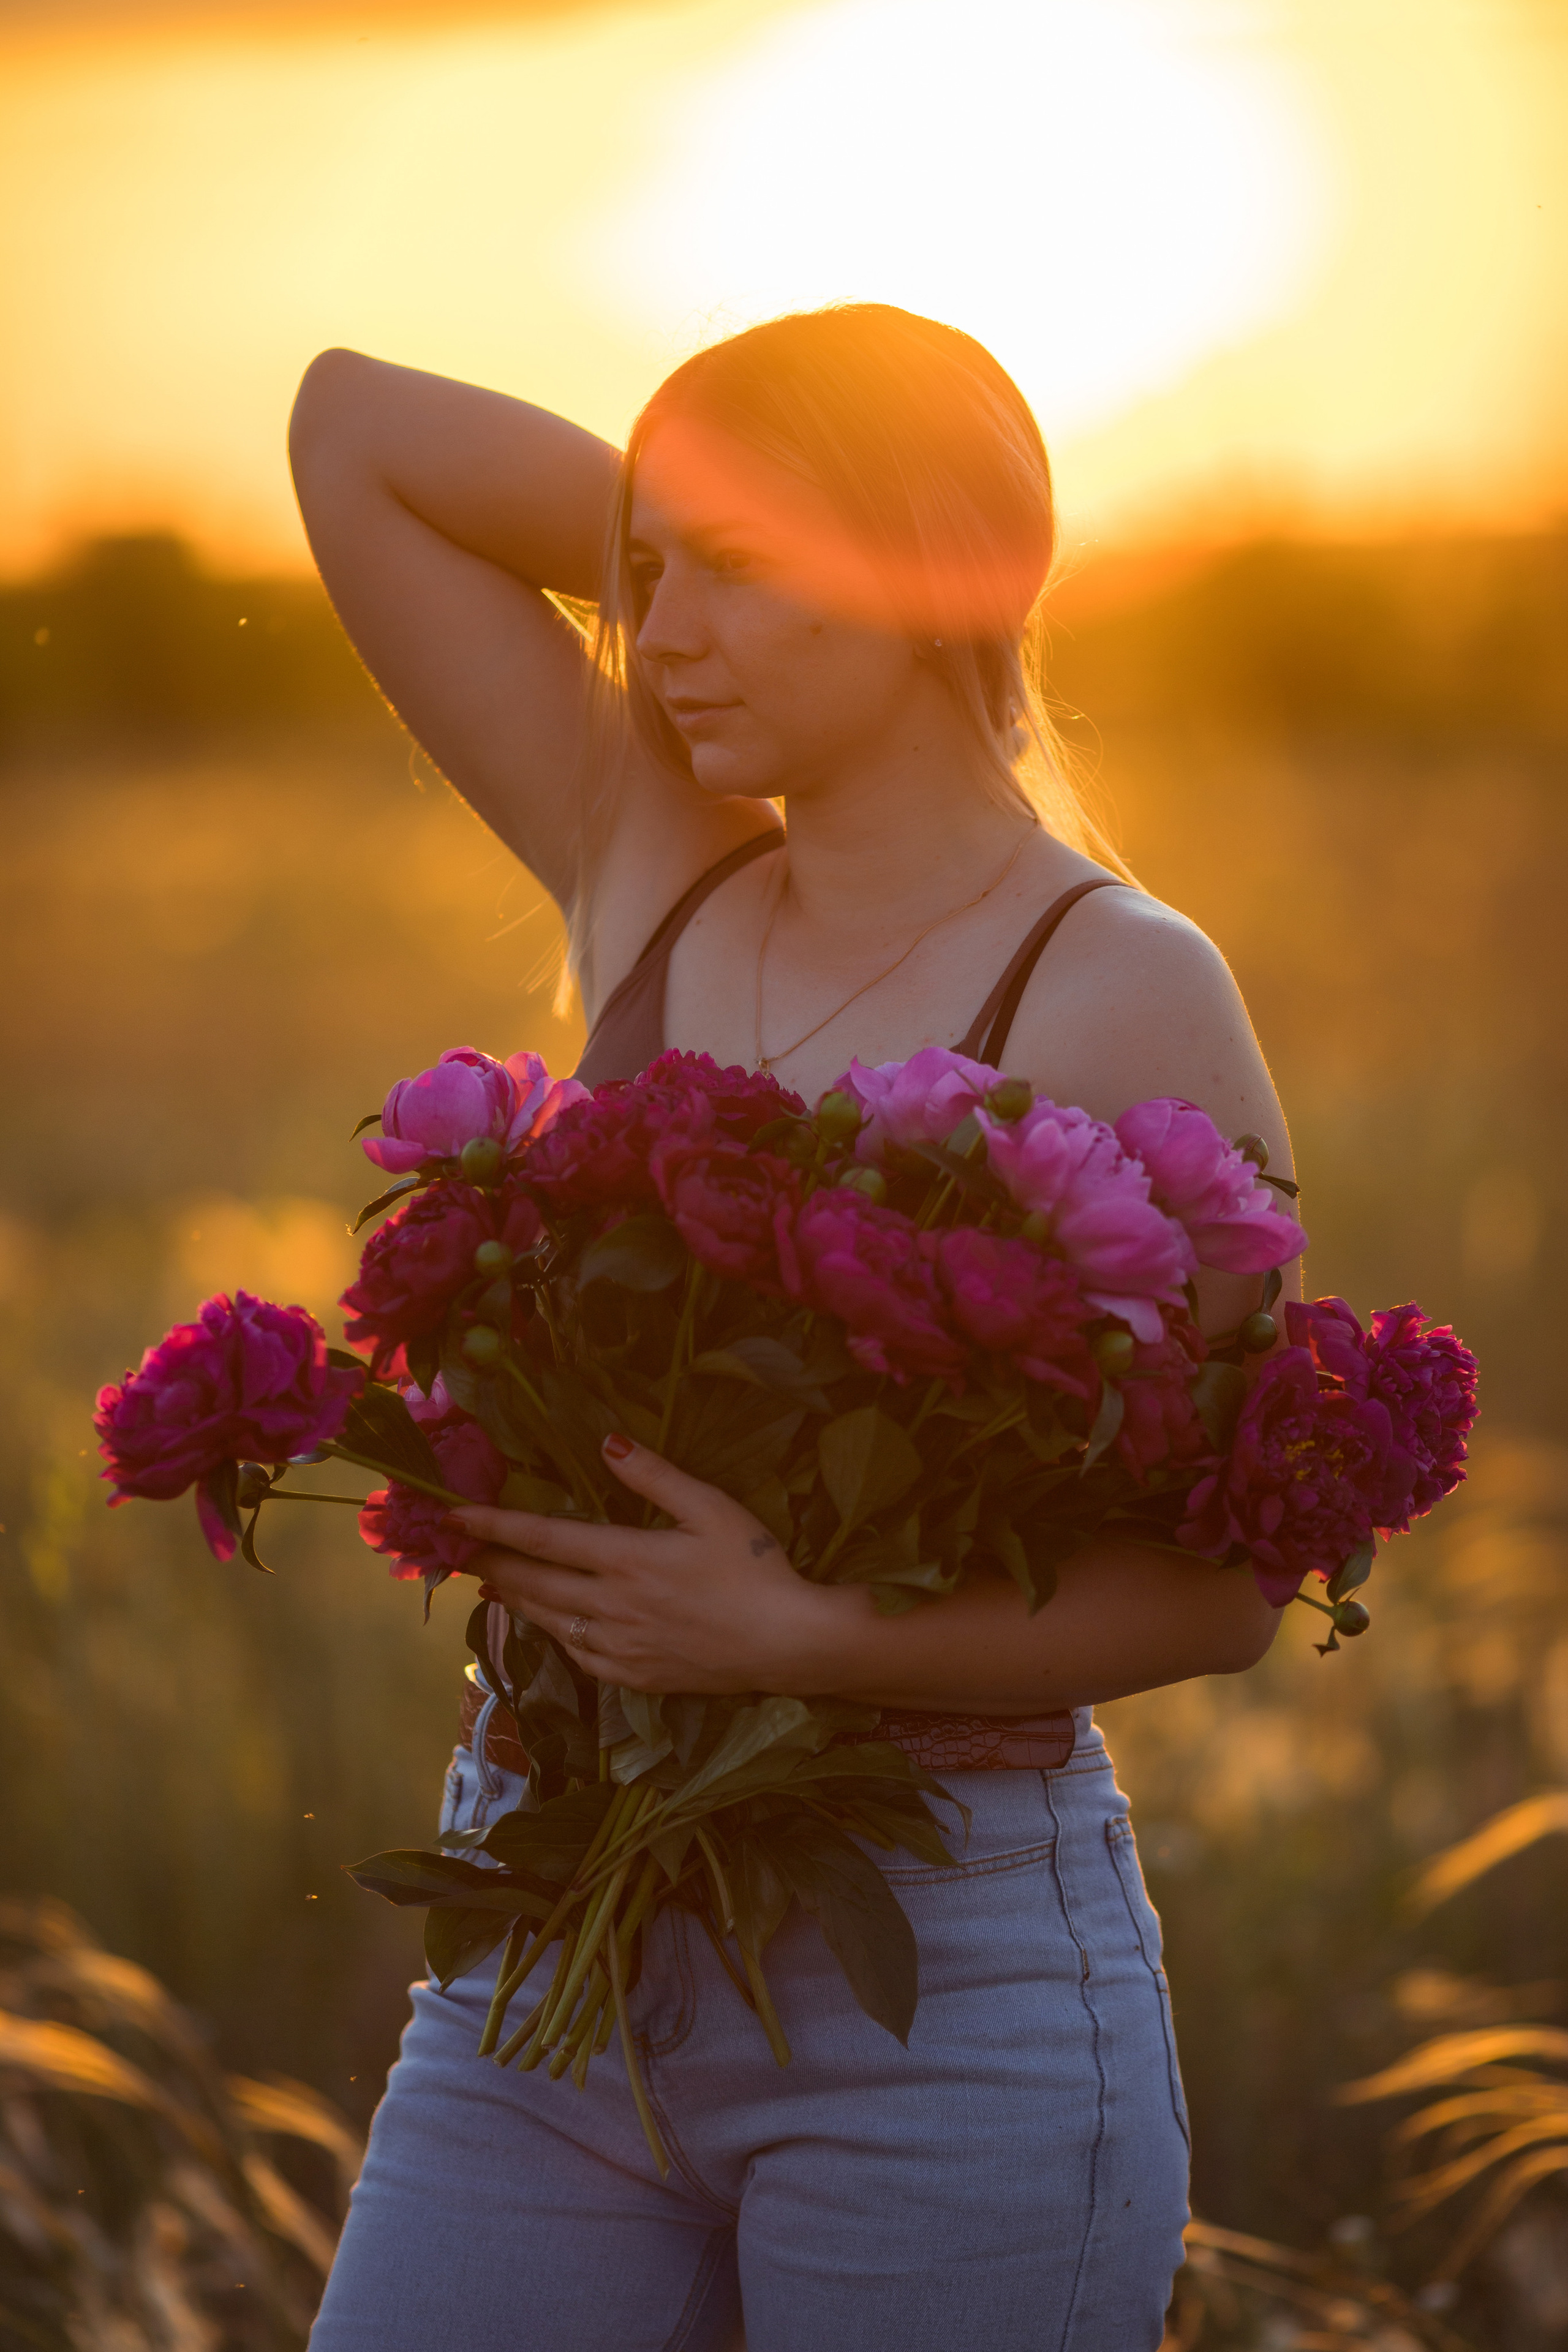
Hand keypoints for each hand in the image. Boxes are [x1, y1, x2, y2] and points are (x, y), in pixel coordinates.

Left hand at [446, 1433, 850, 1693]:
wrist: (789, 1643)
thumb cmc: (755, 1567)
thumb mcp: (711, 1507)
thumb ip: (653, 1475)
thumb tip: (605, 1441)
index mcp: (625, 1557)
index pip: (540, 1538)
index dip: (491, 1526)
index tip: (451, 1515)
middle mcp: (610, 1605)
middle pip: (532, 1584)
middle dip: (491, 1565)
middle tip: (459, 1552)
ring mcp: (619, 1646)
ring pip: (550, 1622)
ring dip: (516, 1601)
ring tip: (494, 1585)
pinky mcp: (636, 1676)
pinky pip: (579, 1657)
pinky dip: (556, 1637)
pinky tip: (553, 1627)